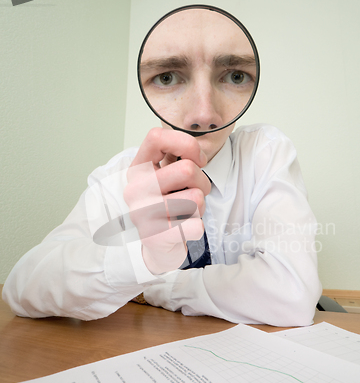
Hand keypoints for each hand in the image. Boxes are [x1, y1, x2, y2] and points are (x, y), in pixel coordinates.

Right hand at [123, 128, 210, 273]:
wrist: (157, 245)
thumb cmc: (167, 205)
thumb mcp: (167, 176)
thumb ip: (177, 157)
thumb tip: (198, 155)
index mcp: (137, 169)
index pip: (157, 137)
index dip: (186, 144)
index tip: (198, 160)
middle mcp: (135, 189)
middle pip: (187, 169)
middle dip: (202, 182)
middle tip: (194, 193)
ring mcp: (142, 213)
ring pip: (195, 198)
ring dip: (200, 206)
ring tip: (186, 212)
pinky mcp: (155, 236)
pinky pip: (196, 226)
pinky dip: (198, 227)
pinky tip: (184, 228)